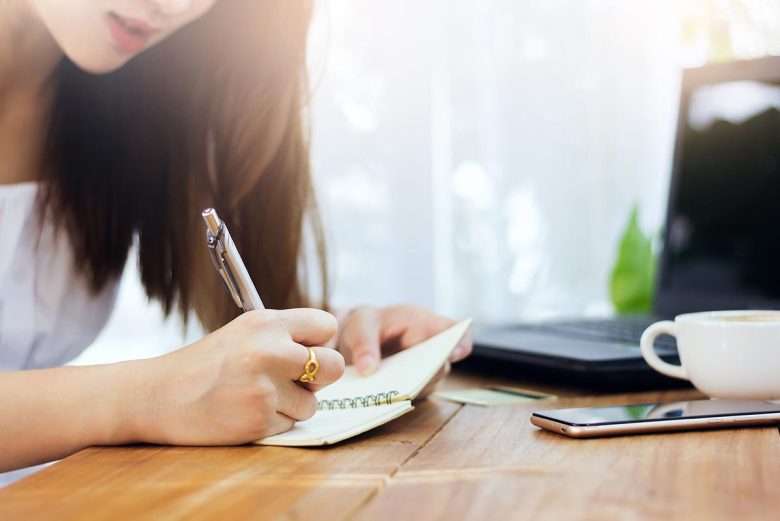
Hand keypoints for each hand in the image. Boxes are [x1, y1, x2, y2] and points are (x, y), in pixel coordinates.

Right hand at [136, 308, 344, 444]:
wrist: (159, 396)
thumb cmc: (206, 364)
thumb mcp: (243, 333)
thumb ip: (285, 337)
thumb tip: (328, 355)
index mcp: (266, 323)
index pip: (326, 325)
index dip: (320, 341)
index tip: (307, 350)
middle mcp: (269, 352)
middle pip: (334, 365)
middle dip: (321, 377)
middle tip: (297, 380)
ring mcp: (265, 388)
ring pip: (312, 402)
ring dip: (292, 405)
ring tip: (257, 396)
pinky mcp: (259, 420)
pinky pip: (290, 424)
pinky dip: (273, 422)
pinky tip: (245, 412)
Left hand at [335, 305, 472, 391]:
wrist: (355, 340)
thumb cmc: (364, 325)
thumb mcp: (360, 326)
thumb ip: (364, 344)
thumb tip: (369, 369)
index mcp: (421, 323)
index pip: (452, 329)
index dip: (460, 341)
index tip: (452, 354)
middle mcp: (427, 347)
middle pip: (442, 363)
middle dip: (428, 374)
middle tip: (408, 381)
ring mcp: (422, 368)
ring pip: (429, 383)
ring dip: (413, 390)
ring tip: (391, 392)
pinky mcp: (412, 385)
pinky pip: (414, 395)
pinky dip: (402, 399)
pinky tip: (386, 400)